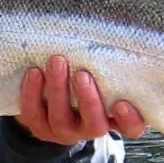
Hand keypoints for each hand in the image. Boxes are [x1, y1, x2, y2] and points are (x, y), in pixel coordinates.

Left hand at [15, 55, 146, 143]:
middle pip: (95, 124)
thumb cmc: (88, 78)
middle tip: (82, 74)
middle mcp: (91, 128)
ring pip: (61, 119)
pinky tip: (34, 72)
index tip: (122, 103)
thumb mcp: (104, 75)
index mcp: (114, 118)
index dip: (129, 120)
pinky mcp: (40, 128)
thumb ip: (112, 65)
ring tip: (56, 62)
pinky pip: (33, 114)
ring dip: (58, 90)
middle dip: (88, 100)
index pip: (131, 128)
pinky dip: (32, 93)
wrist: (52, 98)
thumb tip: (117, 31)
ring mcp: (65, 131)